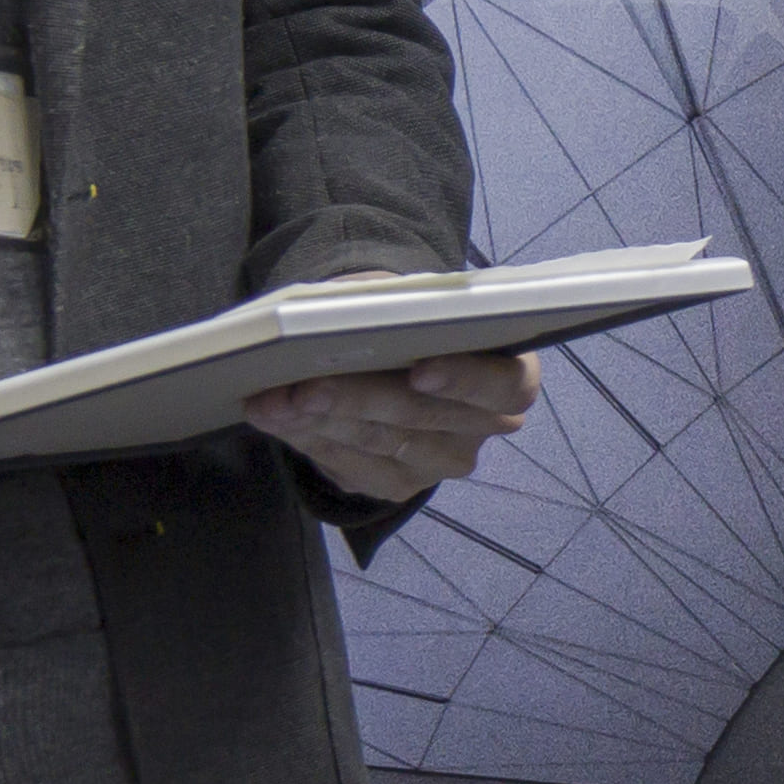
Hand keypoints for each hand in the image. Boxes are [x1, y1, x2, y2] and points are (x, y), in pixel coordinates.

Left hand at [242, 289, 537, 505]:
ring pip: (377, 443)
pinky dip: (307, 438)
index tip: (420, 370)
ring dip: (318, 421)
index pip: (503, 386)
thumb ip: (395, 307)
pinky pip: (350, 466)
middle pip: (420, 417)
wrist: (400, 352)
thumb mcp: (412, 299)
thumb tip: (340, 315)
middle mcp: (484, 429)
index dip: (463, 379)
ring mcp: (439, 463)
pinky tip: (274, 418)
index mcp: (511, 377)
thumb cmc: (413, 317)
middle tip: (305, 386)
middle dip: (355, 399)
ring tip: (272, 401)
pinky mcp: (396, 484)